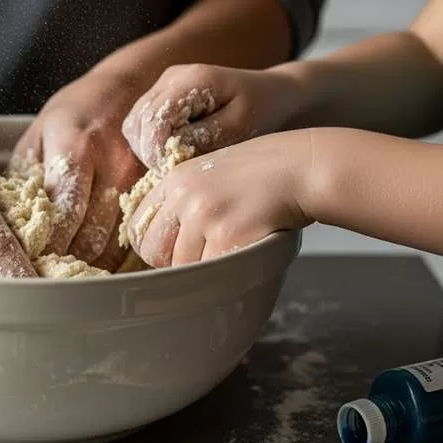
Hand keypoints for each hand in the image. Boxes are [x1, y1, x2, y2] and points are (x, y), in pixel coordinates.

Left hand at [14, 71, 148, 263]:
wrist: (133, 85)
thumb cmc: (77, 112)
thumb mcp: (39, 134)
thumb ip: (23, 177)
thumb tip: (2, 225)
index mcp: (77, 148)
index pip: (62, 216)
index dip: (44, 249)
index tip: (28, 267)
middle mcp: (114, 164)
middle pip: (91, 238)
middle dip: (66, 265)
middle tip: (48, 283)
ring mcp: (142, 179)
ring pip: (117, 245)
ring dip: (93, 268)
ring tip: (70, 281)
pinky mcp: (159, 190)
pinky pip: (137, 236)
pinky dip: (119, 257)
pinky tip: (101, 266)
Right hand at [123, 64, 304, 167]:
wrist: (272, 94)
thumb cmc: (262, 112)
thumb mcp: (240, 128)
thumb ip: (204, 137)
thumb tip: (168, 152)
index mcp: (193, 80)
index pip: (154, 121)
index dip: (159, 152)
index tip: (178, 168)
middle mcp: (171, 77)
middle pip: (137, 124)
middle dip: (151, 153)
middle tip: (178, 168)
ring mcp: (162, 85)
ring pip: (133, 126)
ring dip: (148, 150)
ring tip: (178, 159)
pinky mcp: (160, 96)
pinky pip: (139, 127)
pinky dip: (150, 144)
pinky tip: (175, 151)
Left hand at [128, 130, 314, 266]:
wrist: (304, 168)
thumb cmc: (265, 173)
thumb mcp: (213, 172)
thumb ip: (186, 199)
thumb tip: (163, 240)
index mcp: (175, 178)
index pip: (138, 224)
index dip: (154, 243)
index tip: (170, 251)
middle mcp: (183, 195)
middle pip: (152, 251)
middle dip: (172, 262)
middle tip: (200, 259)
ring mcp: (204, 215)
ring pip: (182, 266)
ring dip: (203, 269)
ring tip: (230, 252)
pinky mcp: (227, 235)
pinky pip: (210, 273)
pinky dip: (225, 274)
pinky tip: (243, 257)